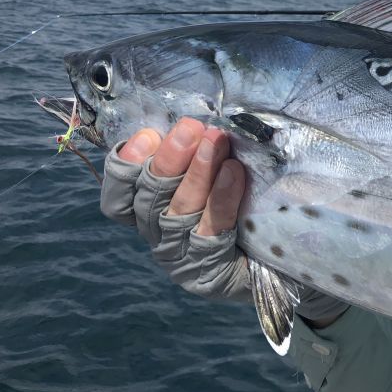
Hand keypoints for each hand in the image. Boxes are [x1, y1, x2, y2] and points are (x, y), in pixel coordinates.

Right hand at [99, 118, 251, 300]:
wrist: (272, 258)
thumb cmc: (237, 202)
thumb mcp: (211, 170)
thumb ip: (195, 150)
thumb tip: (194, 121)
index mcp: (148, 207)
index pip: (119, 191)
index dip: (126, 164)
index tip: (149, 134)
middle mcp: (156, 231)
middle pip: (149, 195)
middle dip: (169, 158)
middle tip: (191, 127)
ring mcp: (180, 253)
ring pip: (179, 210)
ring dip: (197, 173)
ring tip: (216, 141)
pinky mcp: (207, 270)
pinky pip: (211, 229)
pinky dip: (221, 199)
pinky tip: (234, 172)